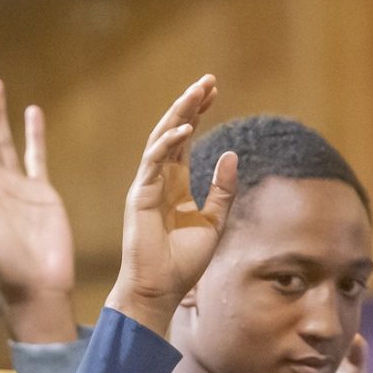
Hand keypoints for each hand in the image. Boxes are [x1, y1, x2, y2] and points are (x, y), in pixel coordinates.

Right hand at [105, 76, 236, 337]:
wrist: (159, 290)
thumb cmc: (183, 264)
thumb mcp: (214, 222)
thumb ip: (223, 190)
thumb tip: (232, 155)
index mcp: (174, 186)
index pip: (185, 141)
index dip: (197, 115)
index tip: (213, 92)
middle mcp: (158, 181)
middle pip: (173, 133)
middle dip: (190, 106)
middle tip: (208, 81)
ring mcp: (146, 186)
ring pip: (161, 140)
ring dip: (179, 115)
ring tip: (197, 92)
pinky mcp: (140, 196)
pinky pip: (153, 163)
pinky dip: (168, 145)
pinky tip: (186, 129)